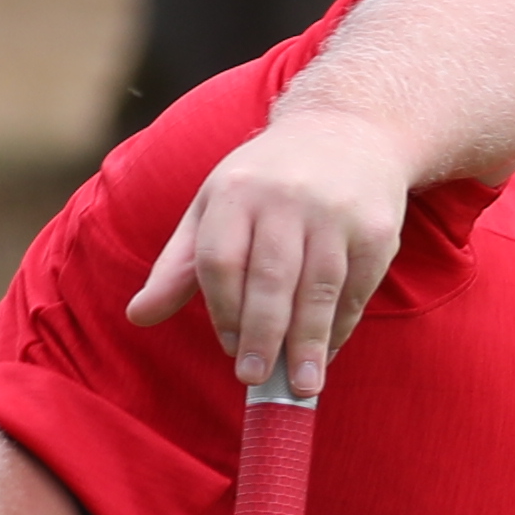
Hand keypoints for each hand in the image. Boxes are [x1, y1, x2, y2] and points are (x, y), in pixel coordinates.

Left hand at [128, 94, 422, 401]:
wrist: (349, 130)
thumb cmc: (268, 179)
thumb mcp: (214, 206)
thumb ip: (178, 265)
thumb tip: (138, 317)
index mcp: (236, 192)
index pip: (221, 260)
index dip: (222, 310)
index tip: (229, 349)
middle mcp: (286, 198)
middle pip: (272, 279)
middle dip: (263, 335)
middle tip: (255, 380)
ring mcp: (335, 213)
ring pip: (320, 288)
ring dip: (310, 342)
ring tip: (302, 384)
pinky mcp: (376, 228)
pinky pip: (357, 288)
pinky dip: (342, 325)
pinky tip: (328, 350)